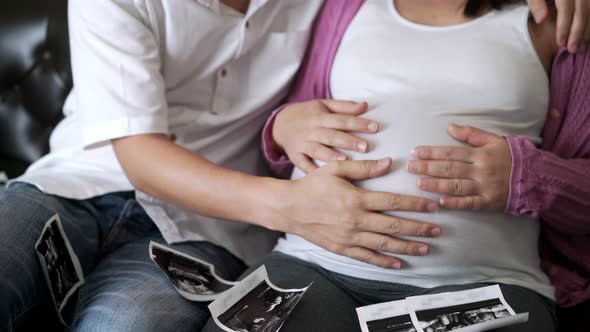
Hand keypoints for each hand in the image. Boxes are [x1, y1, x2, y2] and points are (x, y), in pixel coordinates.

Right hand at [272, 99, 378, 172]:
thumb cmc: (307, 115)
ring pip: (318, 150)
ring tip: (345, 160)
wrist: (279, 124)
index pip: (341, 119)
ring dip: (331, 155)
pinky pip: (303, 164)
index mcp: (320, 117)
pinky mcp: (296, 156)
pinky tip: (322, 176)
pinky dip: (311, 170)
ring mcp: (303, 144)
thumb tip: (365, 105)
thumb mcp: (323, 105)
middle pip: (331, 135)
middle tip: (365, 147)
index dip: (358, 123)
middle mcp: (311, 130)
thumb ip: (344, 107)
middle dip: (347, 141)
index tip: (375, 127)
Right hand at [274, 158, 440, 268]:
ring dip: (407, 247)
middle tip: (437, 230)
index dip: (415, 205)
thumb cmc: (313, 185)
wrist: (289, 208)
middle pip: (394, 226)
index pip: (394, 202)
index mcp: (357, 199)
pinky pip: (367, 257)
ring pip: (384, 244)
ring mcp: (349, 237)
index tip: (432, 206)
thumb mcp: (336, 169)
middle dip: (418, 228)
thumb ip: (364, 167)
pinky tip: (399, 263)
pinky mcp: (342, 248)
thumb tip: (389, 162)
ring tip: (425, 248)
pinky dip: (384, 262)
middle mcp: (356, 220)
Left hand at [407, 124, 511, 210]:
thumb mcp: (494, 140)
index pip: (451, 152)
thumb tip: (449, 127)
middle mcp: (481, 170)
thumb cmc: (512, 156)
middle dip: (427, 167)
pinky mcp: (489, 202)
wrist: (537, 177)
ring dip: (436, 185)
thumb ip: (471, 134)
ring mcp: (485, 187)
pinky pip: (470, 203)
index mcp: (480, 154)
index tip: (415, 152)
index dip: (431, 152)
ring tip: (419, 183)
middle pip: (449, 168)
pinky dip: (456, 203)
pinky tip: (441, 202)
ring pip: (456, 186)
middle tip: (410, 167)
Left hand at [528, 0, 589, 52]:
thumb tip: (541, 20)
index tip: (561, 43)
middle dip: (578, 31)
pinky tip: (587, 36)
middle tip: (573, 49)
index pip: (566, 7)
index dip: (564, 25)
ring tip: (581, 46)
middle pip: (582, 10)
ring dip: (587, 30)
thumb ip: (536, 4)